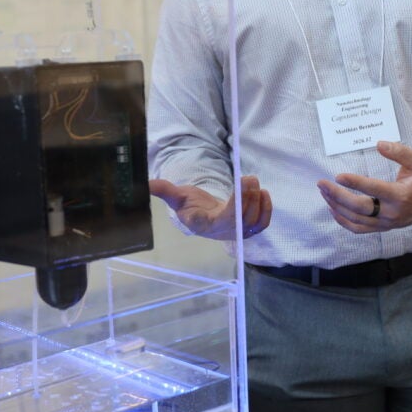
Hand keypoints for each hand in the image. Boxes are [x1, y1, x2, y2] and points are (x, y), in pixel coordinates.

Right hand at [149, 176, 271, 239]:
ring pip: (251, 221)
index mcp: (202, 223)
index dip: (210, 216)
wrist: (207, 219)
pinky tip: (263, 192)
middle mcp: (220, 231)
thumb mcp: (177, 197)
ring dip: (256, 200)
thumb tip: (145, 182)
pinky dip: (266, 209)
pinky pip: (262, 224)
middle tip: (248, 178)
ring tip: (253, 180)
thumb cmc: (193, 206)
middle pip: (235, 220)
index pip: (205, 222)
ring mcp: (237, 232)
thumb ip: (164, 190)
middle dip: (244, 199)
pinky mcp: (250, 230)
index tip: (206, 209)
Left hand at [316, 141, 411, 233]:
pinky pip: (358, 229)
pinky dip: (343, 221)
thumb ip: (400, 152)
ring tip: (323, 192)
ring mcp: (386, 223)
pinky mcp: (381, 228)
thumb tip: (379, 144)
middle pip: (360, 208)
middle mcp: (392, 212)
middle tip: (322, 184)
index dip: (356, 183)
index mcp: (402, 195)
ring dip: (336, 206)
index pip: (375, 189)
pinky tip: (332, 208)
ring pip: (356, 219)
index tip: (338, 176)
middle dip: (338, 196)